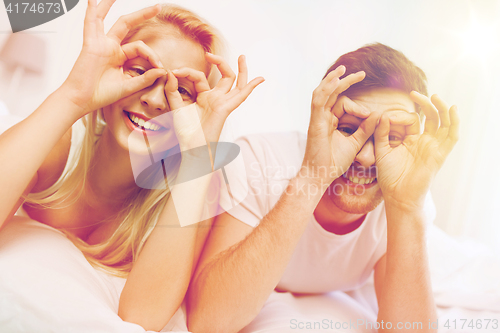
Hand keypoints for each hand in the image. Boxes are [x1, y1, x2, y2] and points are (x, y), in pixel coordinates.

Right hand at [61, 0, 165, 115]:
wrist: (82, 101)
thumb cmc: (100, 95)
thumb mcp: (129, 86)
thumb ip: (145, 79)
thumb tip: (162, 70)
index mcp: (119, 56)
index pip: (140, 48)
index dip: (152, 56)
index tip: (161, 67)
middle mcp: (109, 47)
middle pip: (127, 24)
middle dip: (143, 15)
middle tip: (158, 6)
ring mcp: (100, 44)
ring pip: (107, 18)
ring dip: (111, 4)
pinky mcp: (91, 45)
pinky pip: (91, 24)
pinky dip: (92, 11)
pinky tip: (93, 1)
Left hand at [164, 54, 263, 144]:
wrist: (191, 147)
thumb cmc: (185, 131)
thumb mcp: (175, 106)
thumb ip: (172, 89)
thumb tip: (171, 73)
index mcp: (204, 97)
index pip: (200, 77)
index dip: (186, 71)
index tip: (173, 72)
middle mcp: (216, 98)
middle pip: (225, 77)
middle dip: (220, 63)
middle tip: (209, 54)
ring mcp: (223, 102)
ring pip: (236, 83)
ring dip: (242, 70)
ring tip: (242, 56)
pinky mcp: (226, 108)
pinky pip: (241, 95)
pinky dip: (251, 86)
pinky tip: (260, 79)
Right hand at [301, 66, 379, 186]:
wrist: (320, 175)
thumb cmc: (334, 162)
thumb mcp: (355, 142)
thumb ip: (365, 129)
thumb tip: (377, 114)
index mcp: (330, 121)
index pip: (342, 103)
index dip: (357, 104)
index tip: (369, 113)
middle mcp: (322, 117)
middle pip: (332, 93)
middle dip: (345, 80)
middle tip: (361, 73)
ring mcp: (317, 119)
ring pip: (322, 92)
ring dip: (333, 79)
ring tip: (344, 69)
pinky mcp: (315, 122)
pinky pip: (318, 101)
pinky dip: (326, 89)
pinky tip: (336, 80)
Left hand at [374, 92, 458, 209]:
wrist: (397, 196)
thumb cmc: (389, 176)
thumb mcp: (381, 150)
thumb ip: (381, 133)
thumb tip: (382, 115)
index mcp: (410, 140)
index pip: (412, 120)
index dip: (401, 115)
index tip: (386, 116)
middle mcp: (424, 142)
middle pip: (431, 117)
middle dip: (425, 104)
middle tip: (415, 93)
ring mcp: (433, 147)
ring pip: (444, 123)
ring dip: (441, 108)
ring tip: (435, 96)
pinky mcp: (440, 154)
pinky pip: (452, 136)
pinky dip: (454, 122)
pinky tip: (452, 110)